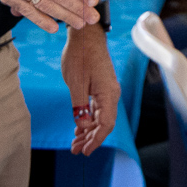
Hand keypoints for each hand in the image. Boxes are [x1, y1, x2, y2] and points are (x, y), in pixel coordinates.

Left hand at [62, 24, 119, 155]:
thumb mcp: (75, 82)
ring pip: (100, 117)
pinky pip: (98, 108)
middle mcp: (111, 94)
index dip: (96, 140)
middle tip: (75, 150)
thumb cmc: (81, 55)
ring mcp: (107, 90)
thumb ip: (80, 106)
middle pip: (104, 123)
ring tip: (75, 142)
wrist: (86, 35)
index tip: (84, 151)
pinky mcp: (102, 87)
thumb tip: (84, 125)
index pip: (106, 124)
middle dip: (90, 139)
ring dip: (88, 131)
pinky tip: (79, 127)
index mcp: (108, 93)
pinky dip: (89, 119)